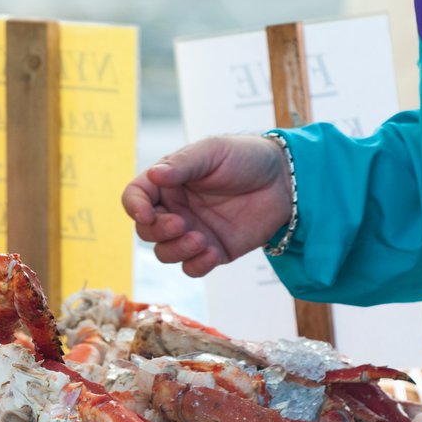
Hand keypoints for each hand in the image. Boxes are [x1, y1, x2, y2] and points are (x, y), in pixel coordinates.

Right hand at [122, 135, 292, 276]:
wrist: (286, 181)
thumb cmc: (246, 157)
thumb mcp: (213, 152)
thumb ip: (182, 165)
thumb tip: (154, 175)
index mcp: (168, 183)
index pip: (135, 197)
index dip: (134, 207)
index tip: (146, 214)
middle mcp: (175, 209)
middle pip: (146, 230)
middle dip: (158, 231)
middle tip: (181, 224)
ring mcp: (192, 232)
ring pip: (165, 253)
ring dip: (177, 250)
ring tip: (202, 239)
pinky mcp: (213, 251)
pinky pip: (192, 268)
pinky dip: (197, 265)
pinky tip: (213, 253)